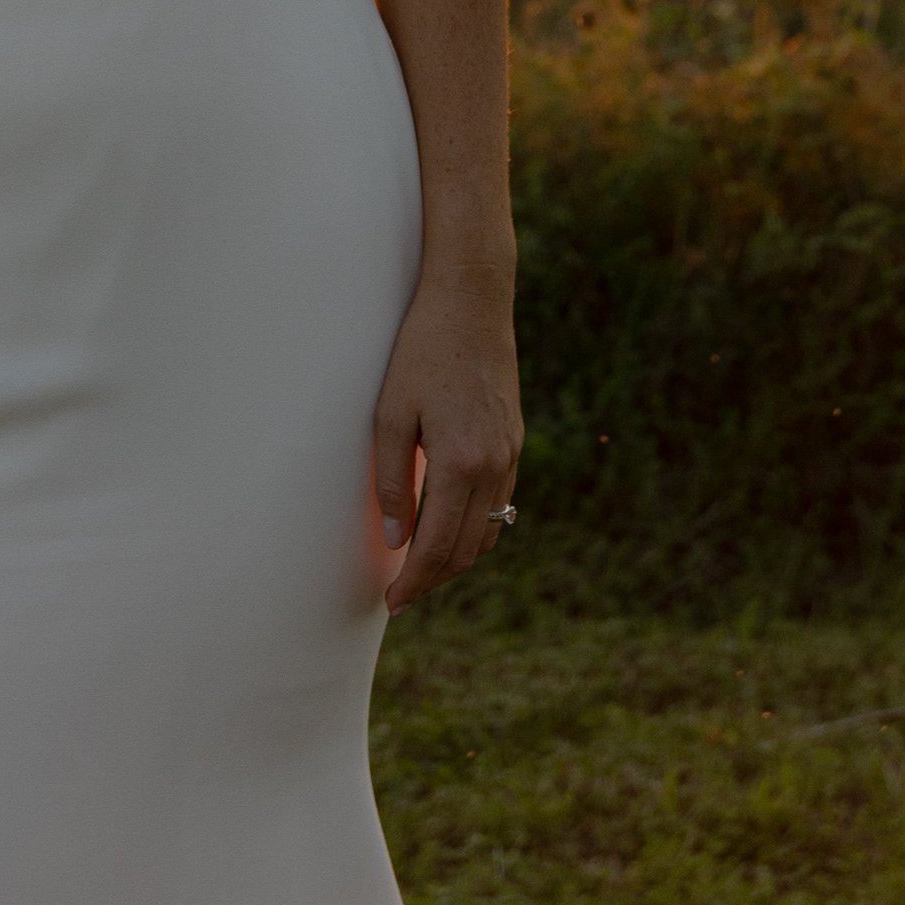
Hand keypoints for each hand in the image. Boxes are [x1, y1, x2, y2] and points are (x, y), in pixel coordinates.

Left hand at [371, 269, 523, 614]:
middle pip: (468, 549)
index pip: (438, 547)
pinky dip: (477, 527)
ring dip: (458, 557)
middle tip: (403, 595)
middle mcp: (494, 466)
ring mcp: (510, 453)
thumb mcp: (390, 415)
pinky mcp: (514, 440)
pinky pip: (501, 503)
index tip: (394, 603)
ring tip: (423, 567)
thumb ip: (391, 482)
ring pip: (490, 531)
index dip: (415, 582)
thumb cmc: (421, 352)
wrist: (471, 301)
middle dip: (435, 579)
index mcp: (461, 463)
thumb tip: (396, 539)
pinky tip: (452, 525)